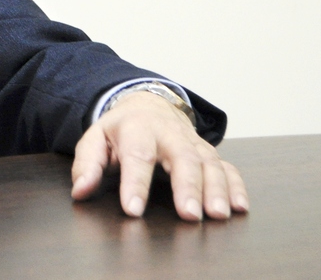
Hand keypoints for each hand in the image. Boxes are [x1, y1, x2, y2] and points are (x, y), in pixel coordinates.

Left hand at [70, 90, 247, 220]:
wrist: (148, 105)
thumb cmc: (121, 130)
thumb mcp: (96, 139)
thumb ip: (87, 164)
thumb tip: (80, 191)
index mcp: (137, 129)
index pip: (136, 157)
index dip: (135, 184)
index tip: (133, 210)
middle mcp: (169, 134)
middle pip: (182, 158)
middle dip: (187, 186)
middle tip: (189, 215)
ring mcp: (193, 143)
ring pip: (210, 162)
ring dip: (217, 188)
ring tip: (218, 214)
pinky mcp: (209, 152)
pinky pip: (228, 167)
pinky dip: (236, 185)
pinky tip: (240, 206)